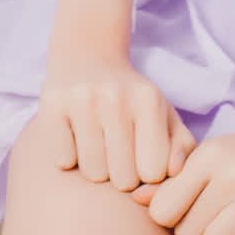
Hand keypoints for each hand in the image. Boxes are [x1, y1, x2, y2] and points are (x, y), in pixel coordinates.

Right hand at [39, 39, 196, 191]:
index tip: (141, 163)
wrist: (87, 56)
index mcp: (149, 101)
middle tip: (117, 158)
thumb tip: (174, 172)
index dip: (147, 176)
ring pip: (93, 172)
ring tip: (98, 150)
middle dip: (121, 177)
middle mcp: (116, 98)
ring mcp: (82, 100)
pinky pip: (63, 161)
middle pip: (123, 178)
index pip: (154, 173)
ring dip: (95, 170)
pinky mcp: (52, 105)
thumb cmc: (131, 98)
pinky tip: (75, 141)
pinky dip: (68, 159)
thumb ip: (181, 147)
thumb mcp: (164, 115)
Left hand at [133, 118, 234, 234]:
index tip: (191, 214)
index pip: (162, 210)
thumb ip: (175, 181)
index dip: (173, 220)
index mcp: (208, 155)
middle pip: (188, 232)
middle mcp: (232, 169)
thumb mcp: (215, 157)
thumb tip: (135, 199)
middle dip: (200, 234)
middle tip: (223, 219)